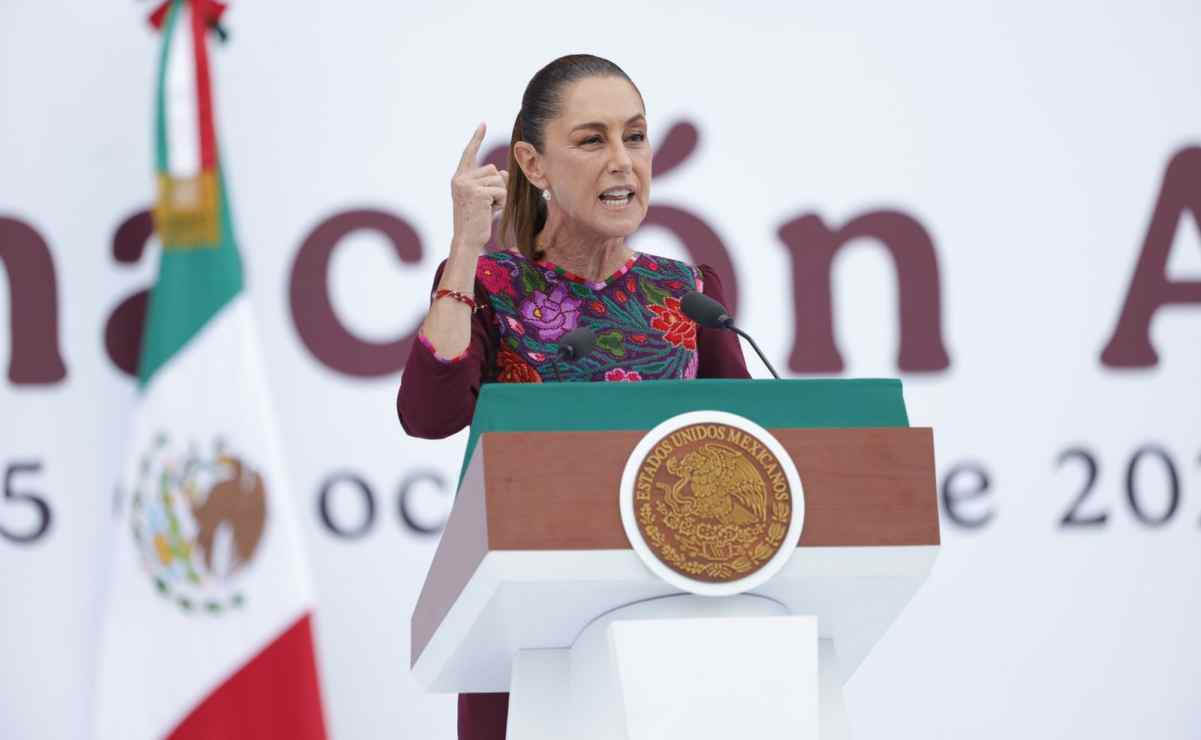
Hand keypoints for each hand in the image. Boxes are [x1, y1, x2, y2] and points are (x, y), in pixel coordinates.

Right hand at [450, 123, 507, 251]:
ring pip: (498, 181)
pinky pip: (501, 191)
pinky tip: (490, 211)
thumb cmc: (477, 221)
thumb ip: (492, 183)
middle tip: (488, 204)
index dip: (477, 138)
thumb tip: (502, 173)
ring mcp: (467, 185)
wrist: (467, 239)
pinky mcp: (477, 193)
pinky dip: (501, 202)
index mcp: (459, 178)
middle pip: (492, 169)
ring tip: (488, 209)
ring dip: (500, 196)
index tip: (483, 124)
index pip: (469, 153)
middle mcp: (460, 178)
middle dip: (498, 186)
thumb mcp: (485, 198)